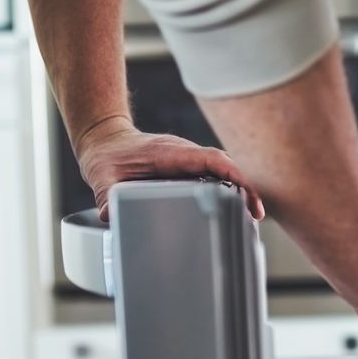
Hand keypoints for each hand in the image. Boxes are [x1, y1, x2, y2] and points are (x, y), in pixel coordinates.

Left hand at [76, 117, 263, 220]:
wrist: (105, 141)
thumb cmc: (107, 157)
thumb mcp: (101, 178)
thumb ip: (107, 198)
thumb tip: (111, 217)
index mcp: (169, 153)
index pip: (209, 159)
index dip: (231, 174)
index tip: (245, 193)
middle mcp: (184, 154)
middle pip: (224, 166)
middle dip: (243, 187)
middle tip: (255, 214)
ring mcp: (188, 161)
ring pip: (222, 172)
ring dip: (239, 190)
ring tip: (251, 217)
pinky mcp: (188, 170)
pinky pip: (214, 177)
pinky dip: (228, 191)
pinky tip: (234, 212)